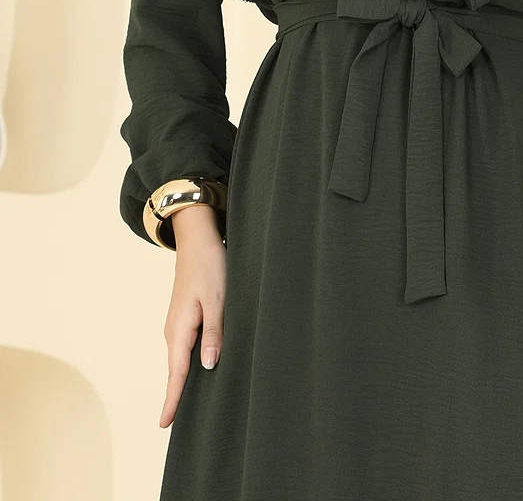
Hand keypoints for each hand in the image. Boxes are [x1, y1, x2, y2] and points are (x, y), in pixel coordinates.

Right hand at [159, 204, 226, 428]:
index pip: (176, 372)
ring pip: (180, 358)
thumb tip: (208, 366)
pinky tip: (198, 370)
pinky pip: (185, 346)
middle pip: (176, 370)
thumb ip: (214, 333)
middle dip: (177, 396)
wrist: (197, 237)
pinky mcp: (185, 316)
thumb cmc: (211, 265)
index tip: (164, 425)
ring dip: (183, 380)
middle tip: (176, 425)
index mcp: (179, 328)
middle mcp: (173, 330)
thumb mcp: (218, 299)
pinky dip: (188, 362)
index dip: (172, 399)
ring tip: (188, 406)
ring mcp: (177, 323)